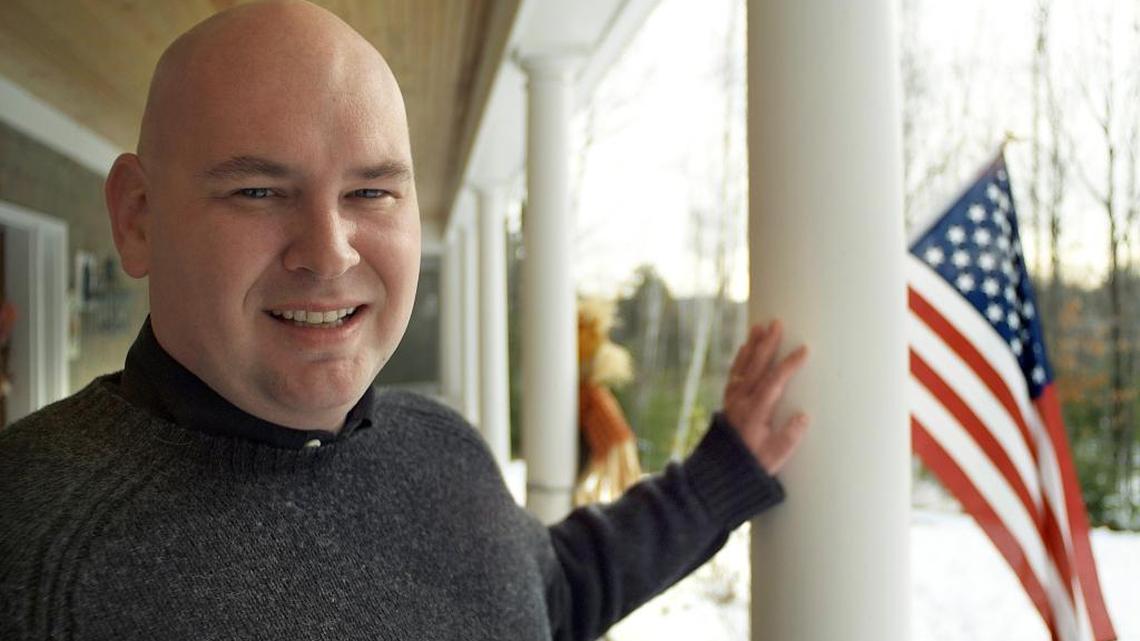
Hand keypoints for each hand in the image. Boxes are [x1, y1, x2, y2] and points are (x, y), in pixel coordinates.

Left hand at [723, 320, 809, 473]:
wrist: (719, 473)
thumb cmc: (751, 466)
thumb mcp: (774, 458)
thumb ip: (789, 438)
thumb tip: (803, 416)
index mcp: (755, 413)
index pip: (773, 382)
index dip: (788, 365)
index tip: (804, 349)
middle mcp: (741, 402)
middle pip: (756, 367)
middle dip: (768, 344)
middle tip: (777, 323)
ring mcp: (733, 400)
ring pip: (743, 367)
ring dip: (752, 346)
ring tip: (761, 326)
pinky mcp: (728, 402)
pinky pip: (734, 373)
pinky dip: (740, 358)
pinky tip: (746, 346)